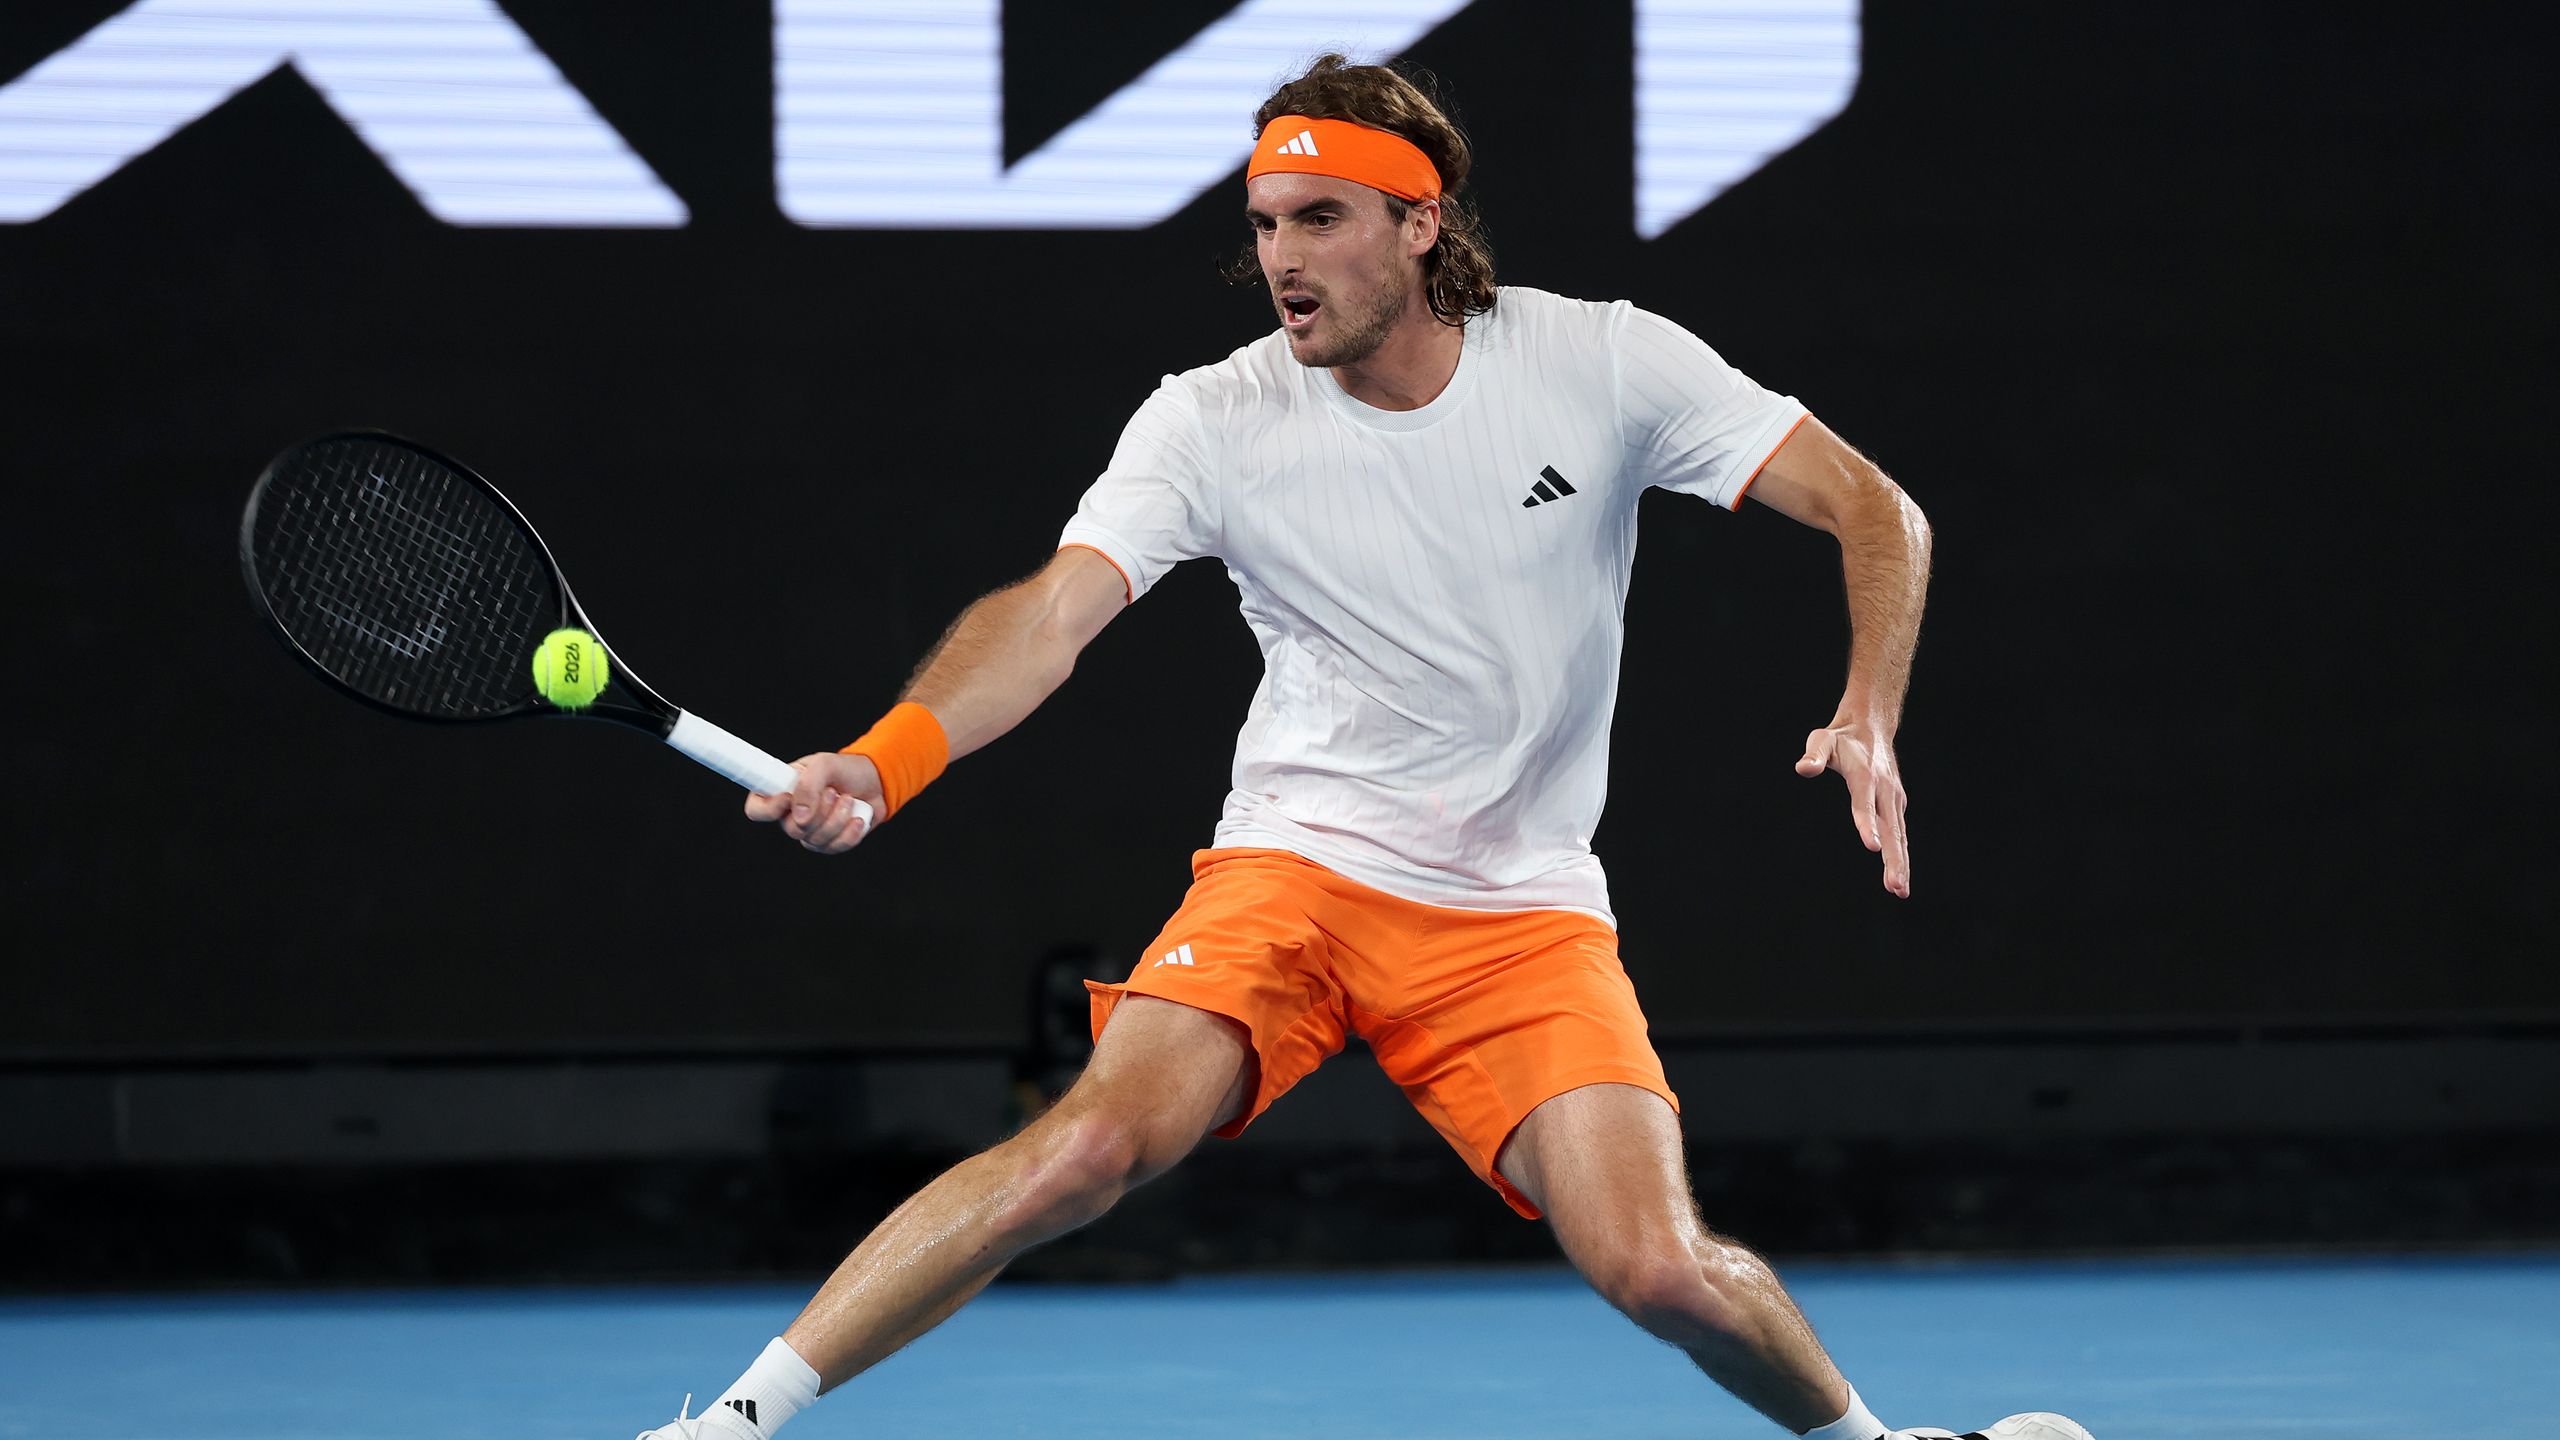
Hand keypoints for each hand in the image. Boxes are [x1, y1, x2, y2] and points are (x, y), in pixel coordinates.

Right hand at [744, 752, 883, 854]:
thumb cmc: (845, 769)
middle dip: (819, 812)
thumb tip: (800, 817)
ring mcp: (810, 831)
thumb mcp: (826, 764)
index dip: (768, 809)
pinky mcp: (830, 842)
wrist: (875, 781)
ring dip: (838, 819)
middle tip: (833, 792)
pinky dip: (850, 833)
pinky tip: (858, 818)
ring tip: (848, 799)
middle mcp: (791, 814)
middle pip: (792, 830)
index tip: (788, 797)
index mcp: (781, 790)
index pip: (756, 809)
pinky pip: (834, 848)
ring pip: (815, 841)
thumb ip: (809, 785)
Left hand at [1795, 717, 1909, 897]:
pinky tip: (1899, 880)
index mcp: (1865, 776)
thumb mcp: (1822, 739)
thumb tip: (1804, 768)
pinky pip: (1900, 835)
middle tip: (1895, 886)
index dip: (1867, 824)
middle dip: (1893, 858)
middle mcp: (1885, 790)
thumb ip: (1814, 754)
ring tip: (1899, 891)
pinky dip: (1901, 857)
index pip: (1865, 803)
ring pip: (1899, 836)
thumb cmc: (1841, 739)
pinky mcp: (1897, 807)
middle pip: (1890, 828)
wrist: (1871, 727)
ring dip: (1901, 864)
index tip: (1871, 847)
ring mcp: (1894, 800)